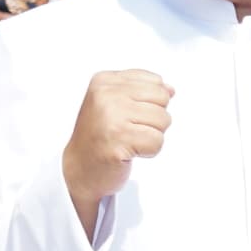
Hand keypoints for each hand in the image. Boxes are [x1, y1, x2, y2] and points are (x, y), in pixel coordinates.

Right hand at [61, 69, 172, 213]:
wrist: (79, 169)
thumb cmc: (99, 137)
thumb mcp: (115, 103)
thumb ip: (142, 91)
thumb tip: (170, 89)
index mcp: (104, 81)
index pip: (155, 81)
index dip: (150, 102)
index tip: (128, 114)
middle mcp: (105, 95)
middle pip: (162, 98)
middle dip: (154, 118)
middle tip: (131, 130)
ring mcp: (111, 117)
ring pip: (163, 120)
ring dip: (151, 136)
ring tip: (129, 141)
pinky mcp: (119, 140)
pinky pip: (157, 141)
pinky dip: (149, 151)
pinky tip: (130, 152)